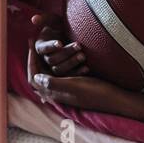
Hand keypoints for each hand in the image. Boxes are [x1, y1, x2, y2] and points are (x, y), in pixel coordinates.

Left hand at [27, 38, 143, 120]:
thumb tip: (36, 77)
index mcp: (54, 93)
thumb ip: (54, 83)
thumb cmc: (94, 92)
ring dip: (45, 61)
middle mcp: (57, 93)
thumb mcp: (73, 85)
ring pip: (48, 75)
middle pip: (38, 76)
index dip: (30, 61)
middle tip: (34, 43)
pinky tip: (59, 55)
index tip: (31, 44)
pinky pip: (59, 75)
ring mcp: (64, 91)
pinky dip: (56, 64)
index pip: (33, 78)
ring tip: (45, 47)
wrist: (113, 99)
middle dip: (35, 59)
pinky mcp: (73, 87)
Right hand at [30, 12, 88, 75]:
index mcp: (41, 46)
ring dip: (71, 63)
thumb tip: (33, 19)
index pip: (43, 49)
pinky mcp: (65, 73)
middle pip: (52, 60)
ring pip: (59, 70)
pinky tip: (86, 67)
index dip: (51, 46)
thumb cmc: (62, 24)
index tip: (60, 43)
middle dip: (65, 53)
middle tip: (78, 46)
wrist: (75, 33)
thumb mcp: (54, 20)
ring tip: (83, 56)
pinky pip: (69, 76)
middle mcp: (46, 58)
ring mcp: (55, 66)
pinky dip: (78, 72)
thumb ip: (45, 18)